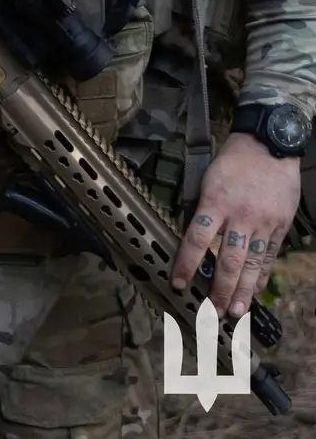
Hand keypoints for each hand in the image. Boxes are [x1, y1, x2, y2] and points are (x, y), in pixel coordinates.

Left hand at [172, 132, 302, 316]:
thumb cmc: (232, 161)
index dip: (186, 263)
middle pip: (228, 259)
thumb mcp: (207, 180)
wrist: (269, 145)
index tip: (177, 283)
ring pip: (251, 263)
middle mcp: (240, 215)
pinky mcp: (280, 225)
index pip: (196, 239)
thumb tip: (192, 239)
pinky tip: (254, 291)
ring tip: (234, 312)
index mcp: (215, 201)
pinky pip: (269, 255)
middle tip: (211, 312)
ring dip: (242, 290)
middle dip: (218, 288)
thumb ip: (202, 210)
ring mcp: (263, 222)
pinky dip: (261, 275)